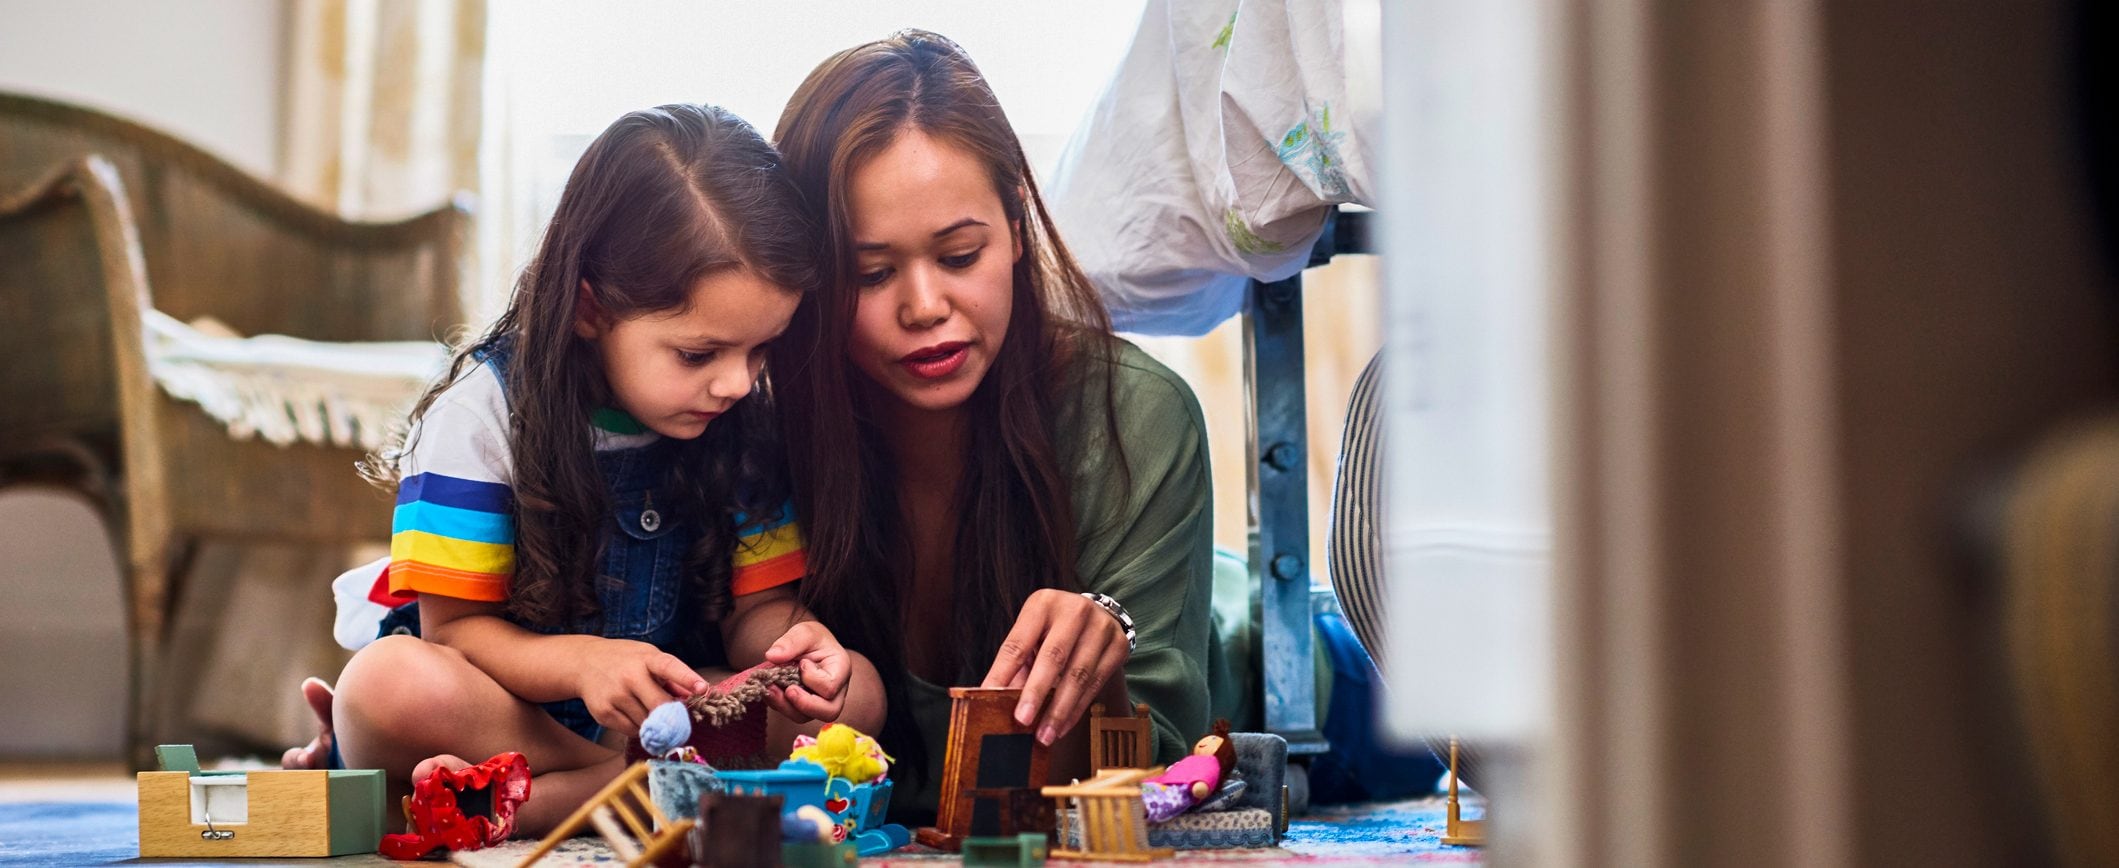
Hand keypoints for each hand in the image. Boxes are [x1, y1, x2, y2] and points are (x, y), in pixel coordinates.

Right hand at [576, 638, 705, 737]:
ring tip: (645, 708)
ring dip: (654, 723)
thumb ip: (673, 676)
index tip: (702, 689)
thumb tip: (695, 694)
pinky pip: (632, 731)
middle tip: (679, 722)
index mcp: (647, 659)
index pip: (669, 667)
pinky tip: (633, 713)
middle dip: (673, 717)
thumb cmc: (626, 660)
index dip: (687, 678)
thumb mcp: (649, 657)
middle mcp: (630, 676)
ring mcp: (616, 696)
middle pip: (660, 706)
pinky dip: (639, 728)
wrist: (585, 663)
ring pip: (648, 723)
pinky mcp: (604, 713)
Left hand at [763, 621, 851, 723]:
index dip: (812, 678)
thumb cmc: (812, 639)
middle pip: (829, 712)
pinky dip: (778, 704)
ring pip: (807, 717)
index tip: (801, 663)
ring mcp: (821, 702)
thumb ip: (791, 642)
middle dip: (803, 704)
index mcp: (841, 669)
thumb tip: (772, 656)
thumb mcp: (805, 632)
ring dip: (785, 706)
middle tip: (787, 690)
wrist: (807, 646)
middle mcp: (836, 691)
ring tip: (770, 688)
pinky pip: (793, 714)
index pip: (830, 686)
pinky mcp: (805, 707)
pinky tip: (770, 690)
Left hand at [980, 588, 1130, 745]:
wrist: (1098, 615)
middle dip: (1036, 692)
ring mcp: (1101, 627)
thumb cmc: (1055, 630)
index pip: (1018, 642)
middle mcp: (1074, 610)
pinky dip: (1076, 709)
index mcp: (1042, 604)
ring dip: (1059, 710)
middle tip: (1023, 720)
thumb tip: (994, 698)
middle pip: (1053, 657)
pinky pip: (1095, 684)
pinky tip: (1062, 726)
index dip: (1002, 671)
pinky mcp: (1118, 645)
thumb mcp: (1033, 635)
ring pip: (1078, 675)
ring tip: (1044, 734)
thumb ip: (1017, 664)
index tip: (990, 696)